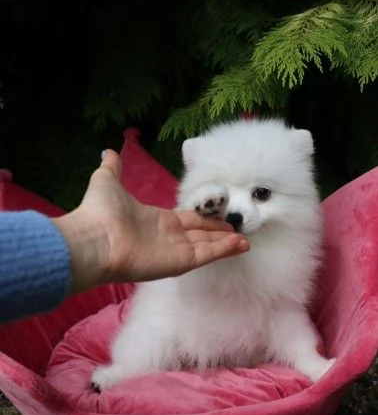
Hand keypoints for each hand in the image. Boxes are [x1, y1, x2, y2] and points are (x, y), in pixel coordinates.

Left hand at [53, 150, 249, 292]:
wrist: (94, 239)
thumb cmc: (100, 212)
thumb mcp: (107, 182)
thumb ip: (113, 168)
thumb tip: (110, 152)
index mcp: (157, 221)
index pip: (187, 219)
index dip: (203, 218)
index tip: (218, 214)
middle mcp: (168, 237)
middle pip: (200, 233)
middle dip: (218, 231)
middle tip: (237, 227)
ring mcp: (175, 251)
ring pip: (207, 245)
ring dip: (226, 242)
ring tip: (246, 239)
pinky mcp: (180, 262)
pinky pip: (207, 255)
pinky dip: (224, 250)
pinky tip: (240, 244)